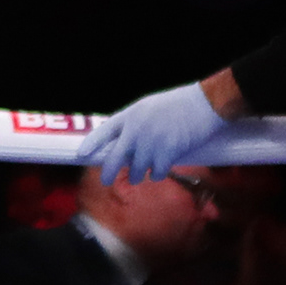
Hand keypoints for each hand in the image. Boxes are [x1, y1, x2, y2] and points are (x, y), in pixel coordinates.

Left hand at [78, 81, 225, 186]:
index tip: (81, 154)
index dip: (91, 143)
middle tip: (106, 181)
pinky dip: (158, 173)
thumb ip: (135, 124)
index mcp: (131, 115)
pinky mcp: (166, 153)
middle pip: (115, 158)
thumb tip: (126, 143)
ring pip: (137, 170)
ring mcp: (151, 143)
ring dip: (139, 174)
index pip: (104, 131)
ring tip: (142, 174)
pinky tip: (161, 170)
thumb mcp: (149, 107)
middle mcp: (136, 130)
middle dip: (109, 172)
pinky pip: (157, 173)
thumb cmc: (180, 104)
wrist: (204, 104)